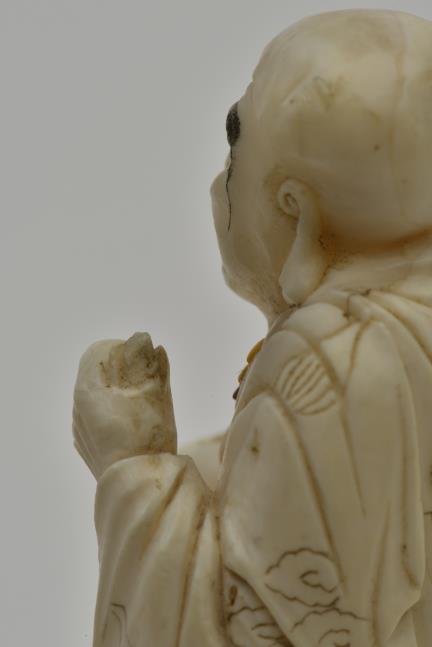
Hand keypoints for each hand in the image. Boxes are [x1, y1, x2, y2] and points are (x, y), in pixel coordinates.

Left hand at [73, 332, 176, 478]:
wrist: (138, 484)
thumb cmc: (148, 436)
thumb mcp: (156, 392)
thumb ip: (149, 362)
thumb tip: (144, 340)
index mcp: (88, 388)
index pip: (98, 350)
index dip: (123, 349)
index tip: (144, 360)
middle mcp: (77, 406)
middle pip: (98, 374)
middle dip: (124, 372)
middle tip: (150, 382)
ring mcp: (79, 428)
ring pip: (97, 398)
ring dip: (118, 395)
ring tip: (144, 407)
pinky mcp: (85, 446)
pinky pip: (96, 420)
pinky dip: (112, 415)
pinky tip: (132, 428)